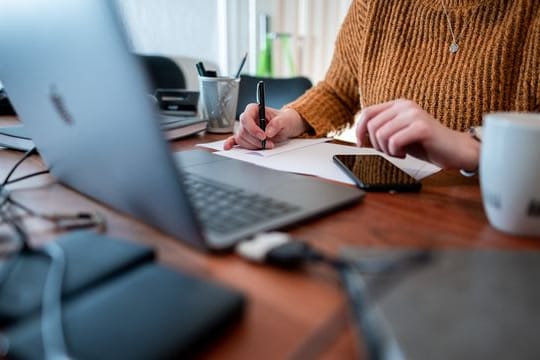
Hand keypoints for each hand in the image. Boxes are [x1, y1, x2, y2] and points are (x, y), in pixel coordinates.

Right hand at [224, 105, 307, 149]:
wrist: (286, 126)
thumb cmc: (285, 120)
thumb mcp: (285, 120)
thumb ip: (277, 124)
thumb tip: (268, 132)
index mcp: (254, 109)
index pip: (246, 118)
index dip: (253, 129)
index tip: (263, 136)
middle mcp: (248, 118)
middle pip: (244, 131)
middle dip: (256, 140)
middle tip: (269, 144)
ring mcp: (246, 128)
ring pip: (242, 139)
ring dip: (253, 145)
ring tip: (266, 145)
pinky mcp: (246, 137)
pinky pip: (235, 140)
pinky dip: (231, 144)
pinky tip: (227, 147)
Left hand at [356, 99, 478, 169]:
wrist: (454, 150)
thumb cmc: (425, 143)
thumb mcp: (399, 133)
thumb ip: (383, 129)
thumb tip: (360, 135)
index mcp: (398, 105)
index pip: (367, 113)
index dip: (359, 130)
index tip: (361, 144)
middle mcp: (405, 105)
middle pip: (372, 126)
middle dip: (376, 144)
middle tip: (390, 151)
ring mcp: (414, 115)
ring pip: (382, 135)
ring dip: (387, 150)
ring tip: (400, 152)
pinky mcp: (421, 127)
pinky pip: (394, 141)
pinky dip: (396, 152)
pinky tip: (405, 153)